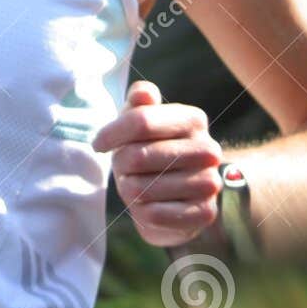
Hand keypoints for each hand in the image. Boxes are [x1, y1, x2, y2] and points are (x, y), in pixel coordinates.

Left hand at [92, 81, 222, 247]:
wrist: (172, 201)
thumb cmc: (149, 153)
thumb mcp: (141, 123)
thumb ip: (140, 103)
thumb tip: (143, 93)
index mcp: (194, 119)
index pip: (140, 121)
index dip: (110, 134)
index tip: (97, 144)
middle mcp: (208, 149)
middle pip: (137, 156)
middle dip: (120, 165)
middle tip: (124, 169)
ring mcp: (209, 183)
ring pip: (141, 187)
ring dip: (129, 190)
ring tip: (138, 186)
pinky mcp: (204, 214)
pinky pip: (153, 214)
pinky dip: (141, 212)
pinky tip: (149, 206)